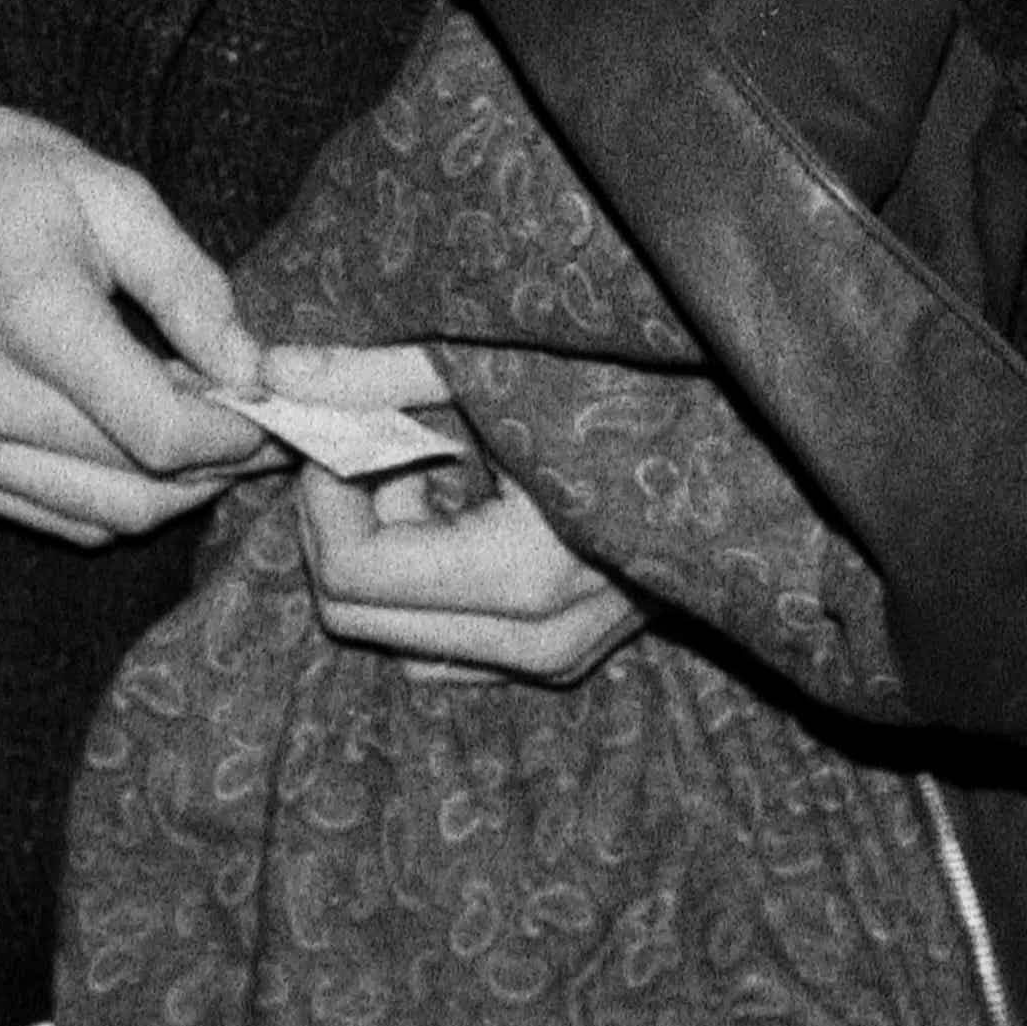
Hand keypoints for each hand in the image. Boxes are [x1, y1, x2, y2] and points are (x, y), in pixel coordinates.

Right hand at [0, 98, 262, 546]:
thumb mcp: (109, 192)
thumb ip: (188, 286)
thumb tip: (252, 368)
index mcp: (31, 316)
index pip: (158, 430)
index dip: (236, 435)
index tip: (276, 410)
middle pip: (136, 485)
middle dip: (218, 469)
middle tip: (263, 431)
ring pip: (100, 516)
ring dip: (173, 494)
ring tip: (211, 443)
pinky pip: (52, 516)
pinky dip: (114, 501)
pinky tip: (145, 453)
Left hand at [261, 336, 640, 685]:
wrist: (752, 440)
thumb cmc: (628, 385)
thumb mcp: (496, 368)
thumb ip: (381, 376)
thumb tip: (273, 373)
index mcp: (524, 577)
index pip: (354, 577)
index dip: (323, 499)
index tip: (340, 432)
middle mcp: (538, 641)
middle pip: (358, 620)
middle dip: (345, 527)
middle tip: (376, 445)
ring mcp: (556, 658)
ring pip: (397, 636)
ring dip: (388, 550)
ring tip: (434, 466)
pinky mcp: (566, 655)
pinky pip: (447, 642)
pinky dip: (428, 574)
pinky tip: (468, 501)